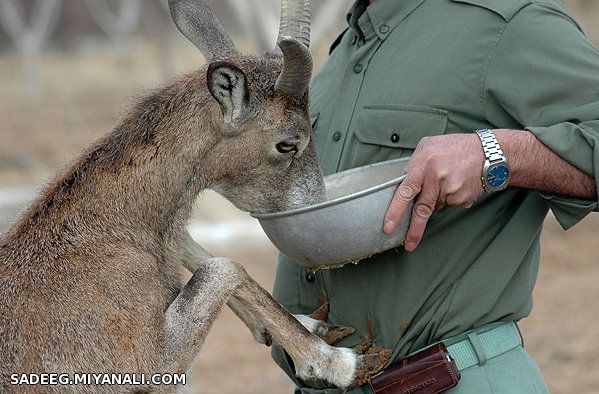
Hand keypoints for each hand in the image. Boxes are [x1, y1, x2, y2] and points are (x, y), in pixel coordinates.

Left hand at [383, 133, 485, 250]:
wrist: (490, 152)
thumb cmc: (456, 147)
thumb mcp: (429, 146)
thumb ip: (414, 163)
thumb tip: (403, 181)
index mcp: (425, 163)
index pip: (406, 191)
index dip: (396, 210)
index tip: (389, 226)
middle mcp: (437, 177)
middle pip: (421, 209)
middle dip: (414, 230)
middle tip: (408, 244)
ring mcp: (451, 189)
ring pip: (435, 206)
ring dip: (436, 199)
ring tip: (447, 180)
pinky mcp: (462, 199)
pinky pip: (449, 204)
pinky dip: (449, 198)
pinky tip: (458, 183)